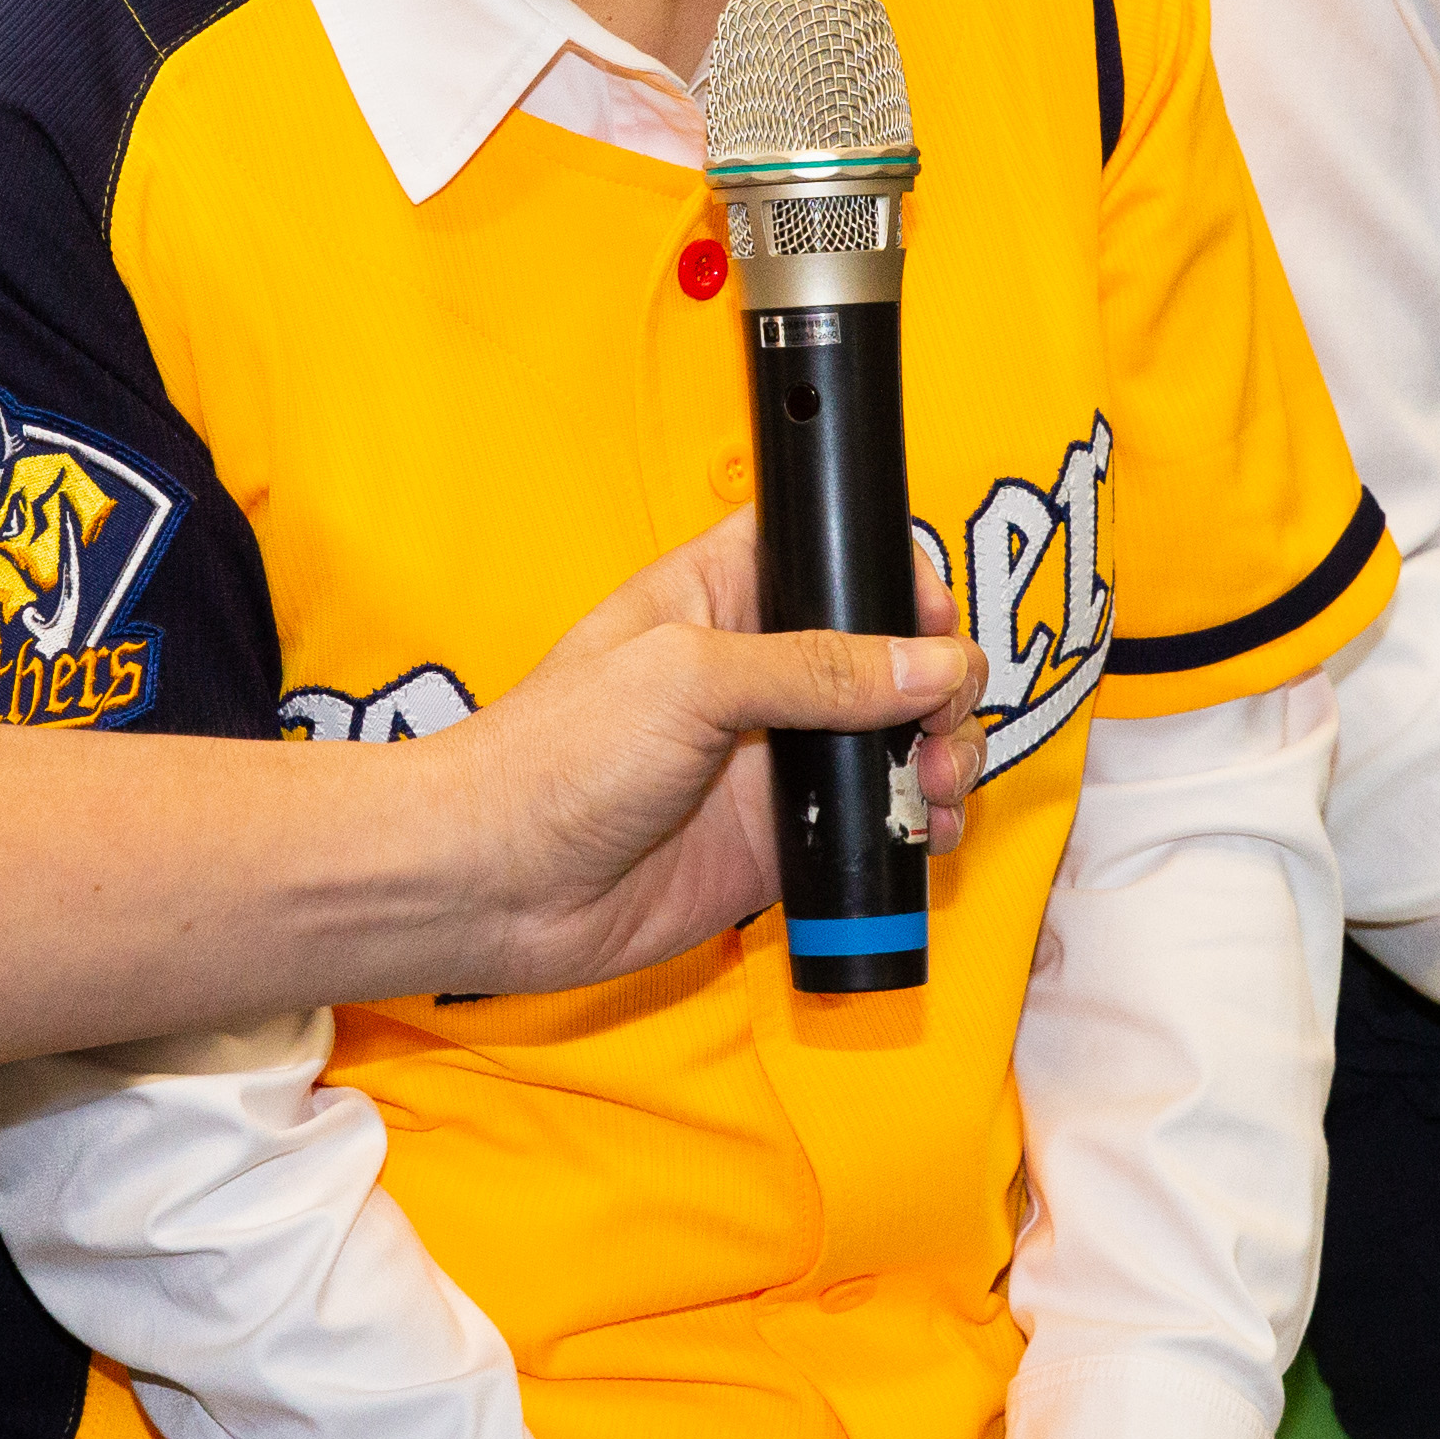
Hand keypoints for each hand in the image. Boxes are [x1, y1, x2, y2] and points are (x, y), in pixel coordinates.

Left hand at [438, 515, 974, 996]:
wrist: (496, 886)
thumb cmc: (557, 756)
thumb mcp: (689, 678)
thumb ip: (817, 668)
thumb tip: (933, 663)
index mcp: (720, 596)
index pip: (827, 552)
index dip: (892, 572)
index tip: (936, 616)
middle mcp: (756, 672)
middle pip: (883, 652)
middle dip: (938, 680)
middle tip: (943, 722)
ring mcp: (770, 760)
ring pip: (891, 741)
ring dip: (940, 756)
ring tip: (942, 787)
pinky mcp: (776, 841)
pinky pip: (870, 823)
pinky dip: (915, 826)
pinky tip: (931, 833)